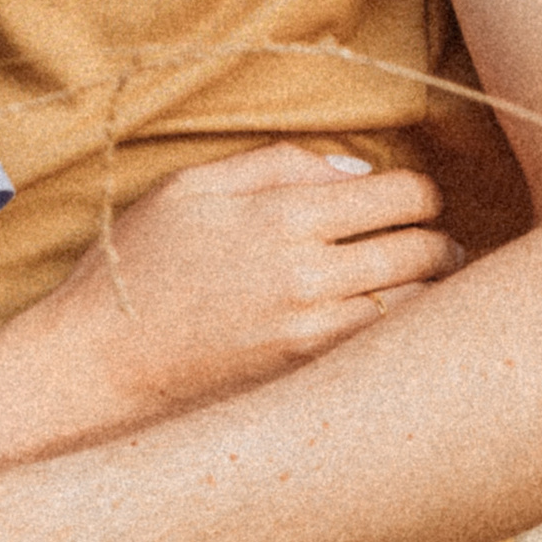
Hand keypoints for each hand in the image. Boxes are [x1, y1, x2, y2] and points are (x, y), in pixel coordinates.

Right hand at [49, 142, 462, 415]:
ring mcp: (311, 333)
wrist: (102, 360)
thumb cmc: (139, 264)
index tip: (414, 197)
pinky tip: (400, 322)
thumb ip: (275, 165)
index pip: (398, 195)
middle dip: (439, 239)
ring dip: (432, 290)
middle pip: (420, 250)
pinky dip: (404, 333)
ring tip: (430, 280)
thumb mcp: (192, 187)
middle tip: (437, 238)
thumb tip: (352, 170)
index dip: (420, 192)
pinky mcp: (307, 377)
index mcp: (282, 215)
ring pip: (415, 307)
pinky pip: (384, 349)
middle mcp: (307, 275)